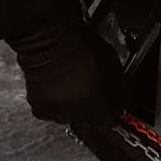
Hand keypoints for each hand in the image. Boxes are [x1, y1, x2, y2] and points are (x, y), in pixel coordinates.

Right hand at [11, 18, 128, 127]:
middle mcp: (76, 115)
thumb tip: (122, 102)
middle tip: (88, 90)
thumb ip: (119, 88)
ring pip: (68, 117)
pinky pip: (49, 111)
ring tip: (70, 84)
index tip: (109, 105)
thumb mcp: (112, 62)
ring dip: (71, 106)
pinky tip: (55, 86)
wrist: (47, 37)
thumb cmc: (77, 43)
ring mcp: (56, 113)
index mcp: (97, 107)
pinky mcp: (38, 107)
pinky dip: (53, 102)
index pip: (108, 123)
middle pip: (88, 123)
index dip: (110, 113)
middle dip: (90, 110)